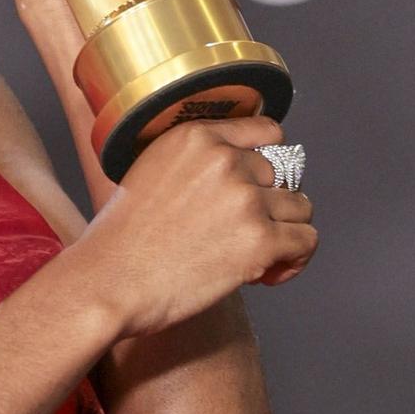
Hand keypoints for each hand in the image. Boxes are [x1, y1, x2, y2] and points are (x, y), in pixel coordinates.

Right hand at [74, 116, 318, 337]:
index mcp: (196, 137)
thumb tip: (237, 176)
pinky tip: (268, 274)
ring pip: (301, 208)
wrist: (109, 282)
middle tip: (244, 235)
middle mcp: (225, 160)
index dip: (269, 163)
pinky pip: (306, 241)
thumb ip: (193, 163)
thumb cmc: (119, 242)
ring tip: (259, 256)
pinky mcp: (260, 240)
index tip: (259, 187)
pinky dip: (295, 260)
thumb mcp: (147, 173)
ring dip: (286, 232)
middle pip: (284, 175)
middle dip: (270, 205)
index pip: (266, 131)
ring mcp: (246, 199)